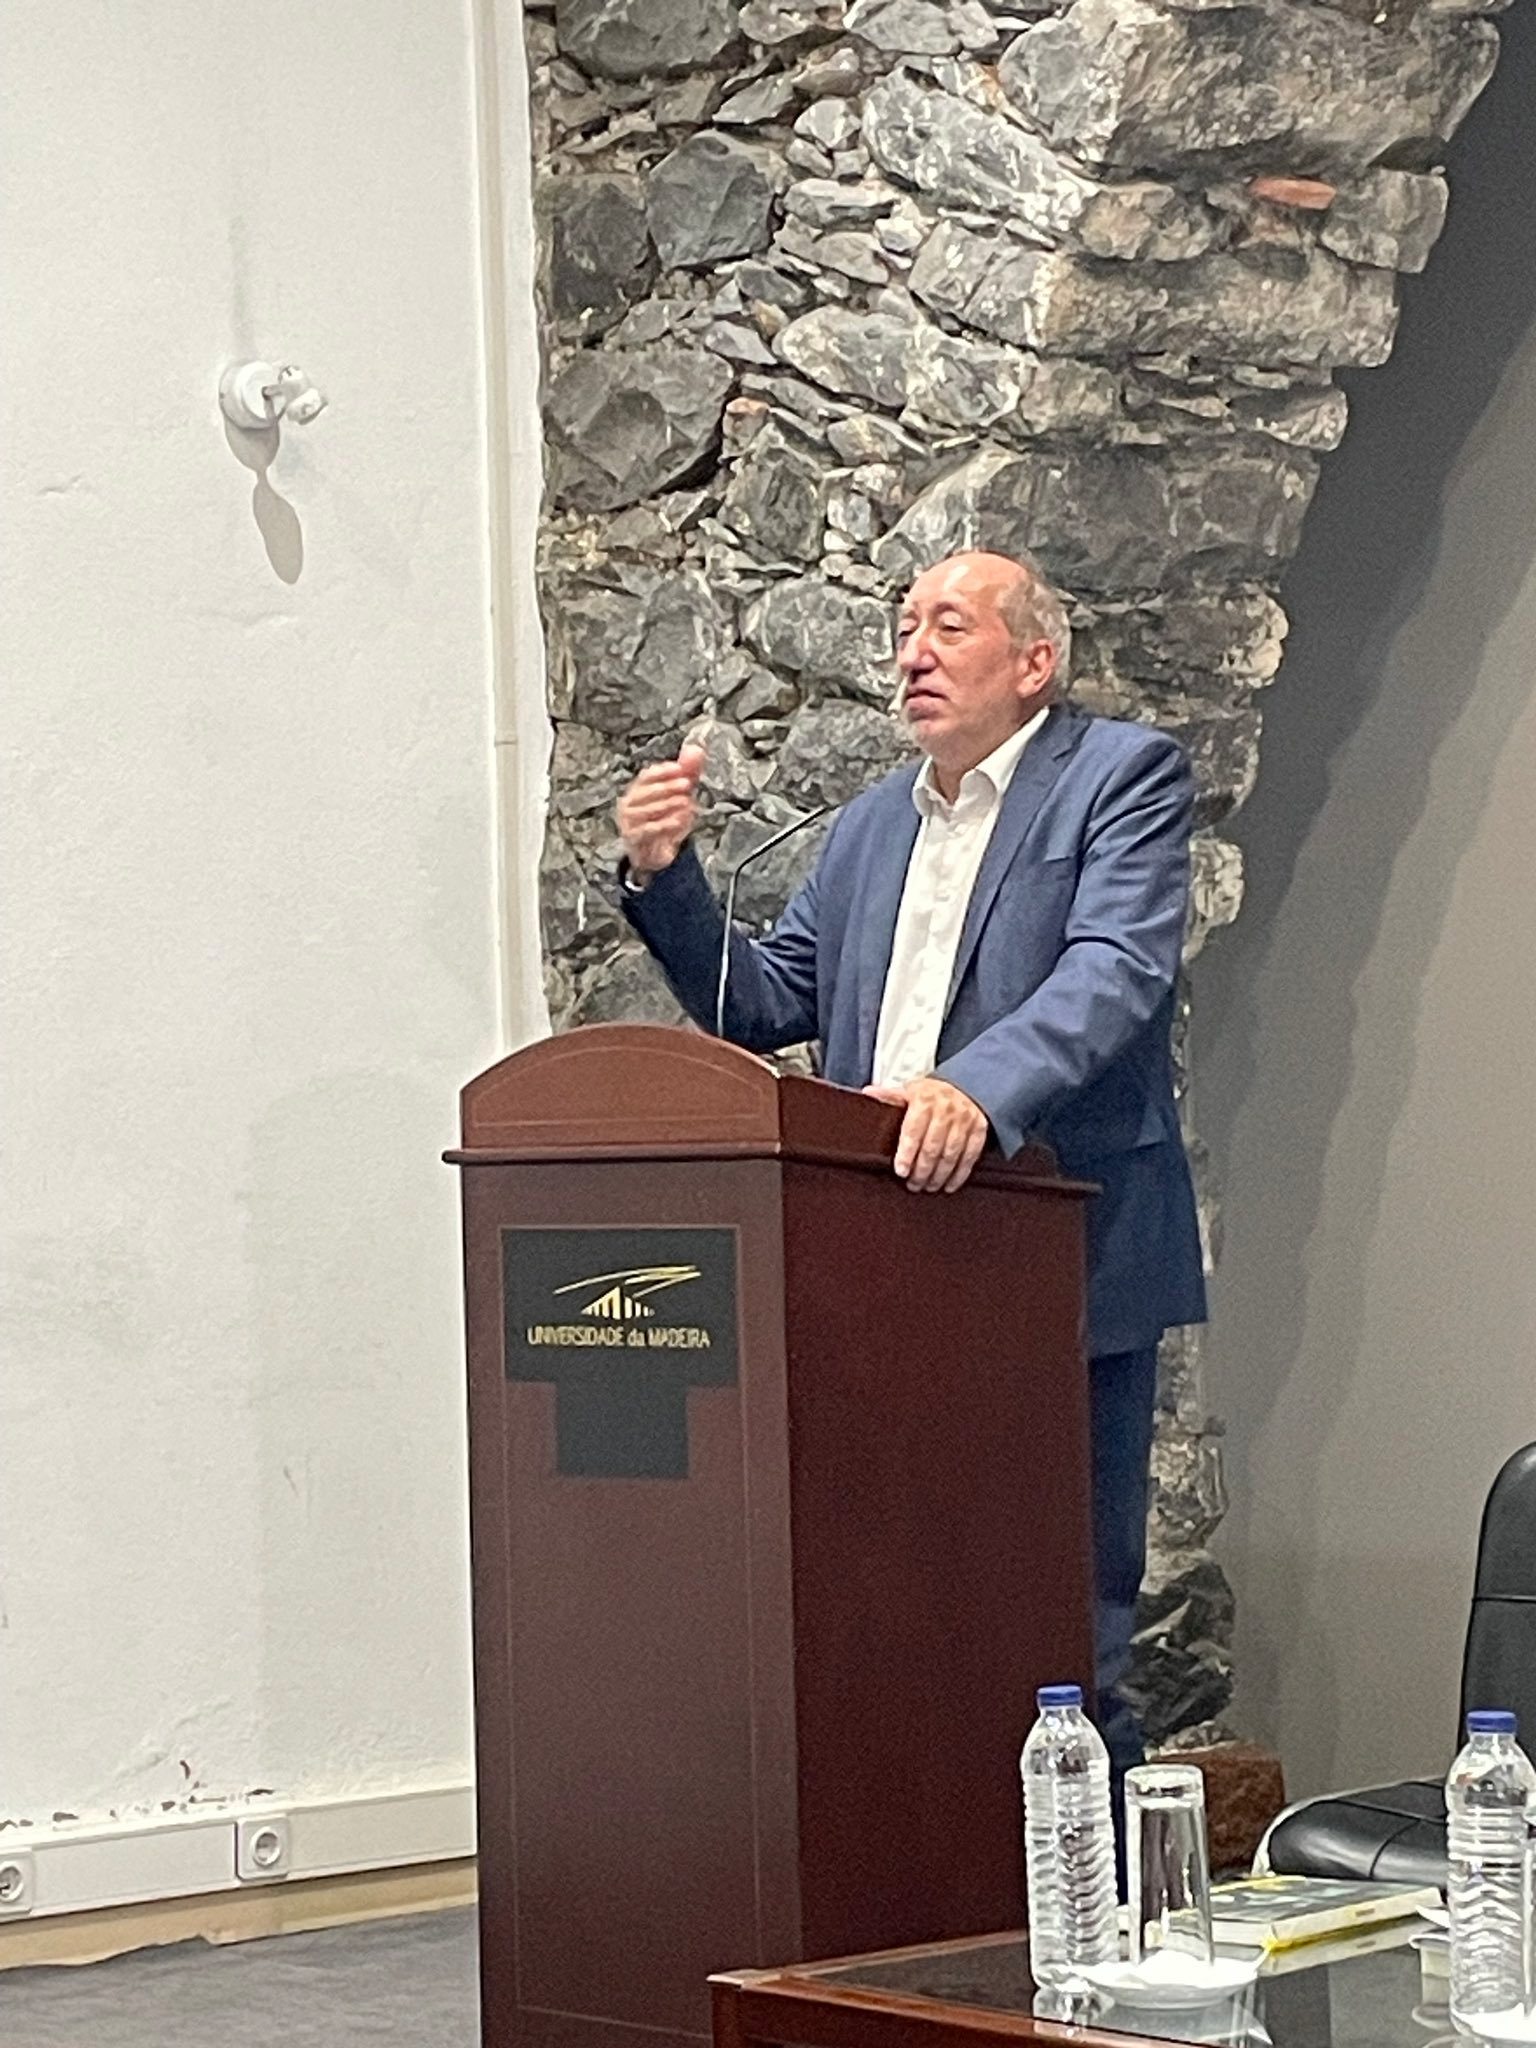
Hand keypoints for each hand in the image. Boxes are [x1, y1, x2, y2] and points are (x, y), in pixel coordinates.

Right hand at [616, 743, 705, 880]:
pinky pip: (647, 830)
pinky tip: (679, 821)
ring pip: (646, 811)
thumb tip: (697, 749)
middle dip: (667, 787)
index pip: (646, 776)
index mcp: (637, 790)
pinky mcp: (634, 840)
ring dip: (667, 805)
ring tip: (686, 802)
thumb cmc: (663, 818)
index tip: (680, 768)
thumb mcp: (678, 794)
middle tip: (687, 784)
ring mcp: (629, 822)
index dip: (662, 771)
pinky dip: (664, 825)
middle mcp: (629, 804)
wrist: (653, 853)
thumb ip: (687, 772)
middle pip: (645, 792)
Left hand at [861, 1077, 989, 1193]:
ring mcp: (965, 1120)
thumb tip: (867, 1094)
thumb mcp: (909, 1090)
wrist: (964, 1085)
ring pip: (951, 1154)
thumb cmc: (931, 1094)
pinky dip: (959, 1175)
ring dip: (938, 1176)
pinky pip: (970, 1156)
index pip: (914, 1131)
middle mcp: (946, 1109)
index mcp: (924, 1099)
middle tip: (913, 1185)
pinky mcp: (979, 1129)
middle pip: (932, 1147)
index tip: (901, 1171)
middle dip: (922, 1171)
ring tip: (928, 1187)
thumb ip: (889, 1096)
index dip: (907, 1154)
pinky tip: (948, 1185)